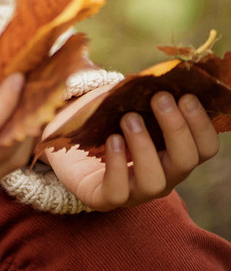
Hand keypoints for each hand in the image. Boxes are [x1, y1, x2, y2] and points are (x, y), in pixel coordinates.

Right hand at [0, 69, 32, 195]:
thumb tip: (11, 74)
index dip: (5, 103)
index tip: (20, 76)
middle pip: (1, 150)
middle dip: (23, 116)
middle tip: (36, 87)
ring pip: (10, 163)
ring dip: (26, 131)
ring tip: (32, 100)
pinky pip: (5, 168)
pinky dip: (17, 142)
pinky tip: (20, 118)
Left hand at [39, 87, 219, 210]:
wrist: (67, 142)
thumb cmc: (105, 118)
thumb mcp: (127, 101)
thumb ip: (145, 93)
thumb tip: (160, 73)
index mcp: (175, 152)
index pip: (205, 148)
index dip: (201, 125)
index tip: (187, 96)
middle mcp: (163, 175)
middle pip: (186, 162)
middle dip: (176, 128)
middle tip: (160, 98)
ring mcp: (136, 191)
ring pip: (154, 181)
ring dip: (144, 146)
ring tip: (129, 118)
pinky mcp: (106, 197)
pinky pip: (118, 191)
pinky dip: (117, 164)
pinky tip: (112, 140)